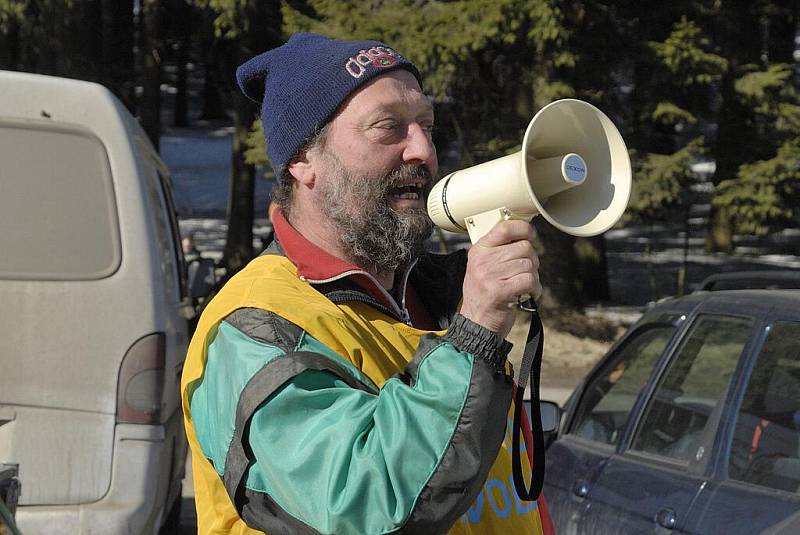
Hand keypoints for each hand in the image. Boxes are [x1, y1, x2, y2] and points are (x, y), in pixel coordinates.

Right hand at [459, 220, 540, 337]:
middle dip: (532, 260)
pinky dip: (535, 289)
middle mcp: (482, 260)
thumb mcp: (484, 267)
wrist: (477, 324)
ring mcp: (489, 276)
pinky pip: (530, 280)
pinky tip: (528, 295)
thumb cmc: (485, 294)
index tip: (530, 235)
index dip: (524, 229)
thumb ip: (500, 250)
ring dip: (533, 277)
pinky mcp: (500, 292)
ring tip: (523, 287)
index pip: (505, 227)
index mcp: (479, 250)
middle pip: (524, 247)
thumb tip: (527, 234)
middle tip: (523, 273)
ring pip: (529, 264)